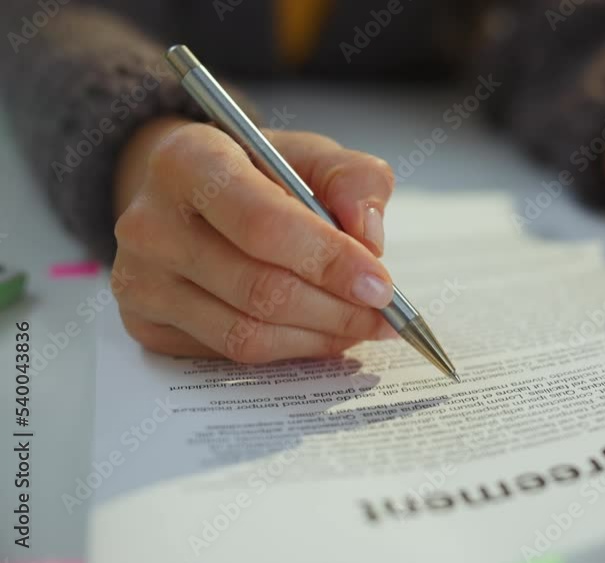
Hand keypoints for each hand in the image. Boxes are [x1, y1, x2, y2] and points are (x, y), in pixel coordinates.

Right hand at [112, 118, 397, 361]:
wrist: (189, 194)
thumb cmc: (259, 173)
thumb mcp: (311, 156)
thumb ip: (354, 181)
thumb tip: (368, 237)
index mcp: (188, 163)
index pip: (264, 226)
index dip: (330, 261)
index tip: (381, 284)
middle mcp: (151, 224)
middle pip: (260, 290)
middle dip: (338, 309)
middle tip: (383, 314)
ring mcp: (141, 280)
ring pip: (246, 333)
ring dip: (319, 337)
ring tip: (359, 325)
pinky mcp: (145, 324)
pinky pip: (229, 354)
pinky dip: (289, 350)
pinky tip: (318, 332)